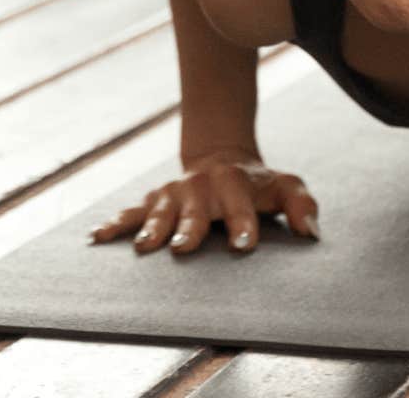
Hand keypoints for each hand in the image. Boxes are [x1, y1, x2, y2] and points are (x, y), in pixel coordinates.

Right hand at [88, 154, 319, 254]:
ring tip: (142, 247)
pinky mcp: (153, 201)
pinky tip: (98, 237)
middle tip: (182, 247)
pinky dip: (115, 224)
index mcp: (234, 184)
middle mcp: (200, 187)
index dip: (243, 224)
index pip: (240, 205)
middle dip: (188, 227)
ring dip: (151, 228)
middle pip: (194, 209)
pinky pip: (131, 213)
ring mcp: (174, 194)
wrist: (222, 161)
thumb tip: (310, 232)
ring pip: (160, 210)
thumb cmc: (258, 185)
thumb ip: (302, 205)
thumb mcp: (286, 187)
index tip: (245, 245)